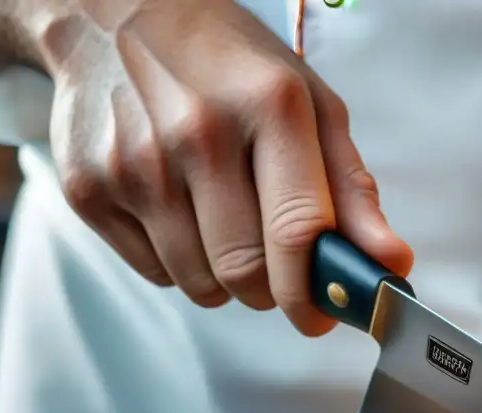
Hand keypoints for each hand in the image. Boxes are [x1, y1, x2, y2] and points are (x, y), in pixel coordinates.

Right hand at [32, 0, 411, 334]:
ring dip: (226, 281)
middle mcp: (199, 134)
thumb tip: (392, 261)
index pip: (298, 232)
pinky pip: (155, 273)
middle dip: (273, 291)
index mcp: (271, 108)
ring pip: (199, 284)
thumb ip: (354, 191)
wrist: (116, 14)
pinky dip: (180, 266)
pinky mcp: (89, 188)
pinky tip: (182, 215)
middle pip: (246, 273)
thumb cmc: (231, 66)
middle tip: (278, 271)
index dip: (315, 292)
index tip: (322, 315)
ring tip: (227, 227)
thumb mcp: (311, 107)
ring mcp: (136, 163)